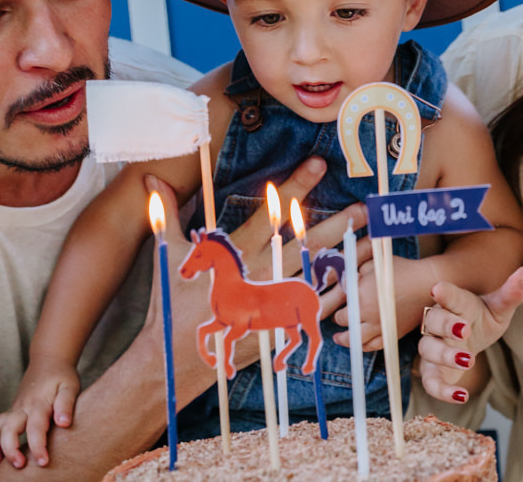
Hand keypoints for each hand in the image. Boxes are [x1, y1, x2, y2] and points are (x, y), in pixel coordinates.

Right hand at [0, 356, 78, 467]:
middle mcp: (23, 407)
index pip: (36, 428)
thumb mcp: (70, 387)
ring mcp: (15, 408)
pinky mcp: (12, 411)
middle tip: (20, 466)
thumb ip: (66, 404)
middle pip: (10, 428)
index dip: (38, 446)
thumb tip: (64, 423)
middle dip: (11, 449)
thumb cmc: (62, 376)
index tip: (43, 462)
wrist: (49, 360)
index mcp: (39, 403)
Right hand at [143, 158, 366, 375]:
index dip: (294, 187)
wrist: (174, 358)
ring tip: (372, 239)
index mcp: (236, 254)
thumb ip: (167, 216)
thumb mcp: (169, 257)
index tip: (317, 165)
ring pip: (317, 274)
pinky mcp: (277, 326)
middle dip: (336, 222)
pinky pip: (313, 308)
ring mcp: (270, 302)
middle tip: (363, 206)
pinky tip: (358, 279)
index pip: (270, 212)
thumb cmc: (172, 305)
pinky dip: (337, 291)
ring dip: (345, 256)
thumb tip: (150, 182)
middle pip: (305, 243)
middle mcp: (259, 275)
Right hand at [417, 267, 522, 402]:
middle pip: (433, 320)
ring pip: (428, 348)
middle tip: (464, 329)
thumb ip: (510, 293)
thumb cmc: (481, 318)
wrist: (470, 338)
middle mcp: (438, 323)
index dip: (443, 293)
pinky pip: (430, 381)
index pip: (447, 295)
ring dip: (444, 355)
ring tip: (468, 360)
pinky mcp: (433, 370)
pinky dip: (442, 391)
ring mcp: (433, 346)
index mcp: (454, 303)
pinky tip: (461, 396)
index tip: (438, 289)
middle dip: (445, 324)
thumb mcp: (499, 308)